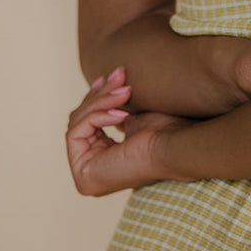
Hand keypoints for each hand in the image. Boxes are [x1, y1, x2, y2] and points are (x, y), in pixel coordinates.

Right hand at [66, 69, 190, 196]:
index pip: (86, 122)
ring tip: (126, 92)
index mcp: (103, 160)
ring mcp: (86, 176)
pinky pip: (75, 133)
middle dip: (100, 95)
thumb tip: (99, 83)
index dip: (97, 96)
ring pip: (77, 124)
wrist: (175, 147)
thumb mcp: (130, 113)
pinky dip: (96, 117)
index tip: (111, 75)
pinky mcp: (83, 175)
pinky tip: (121, 114)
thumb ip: (110, 105)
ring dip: (101, 102)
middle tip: (120, 74)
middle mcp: (92, 170)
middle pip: (80, 121)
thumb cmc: (163, 130)